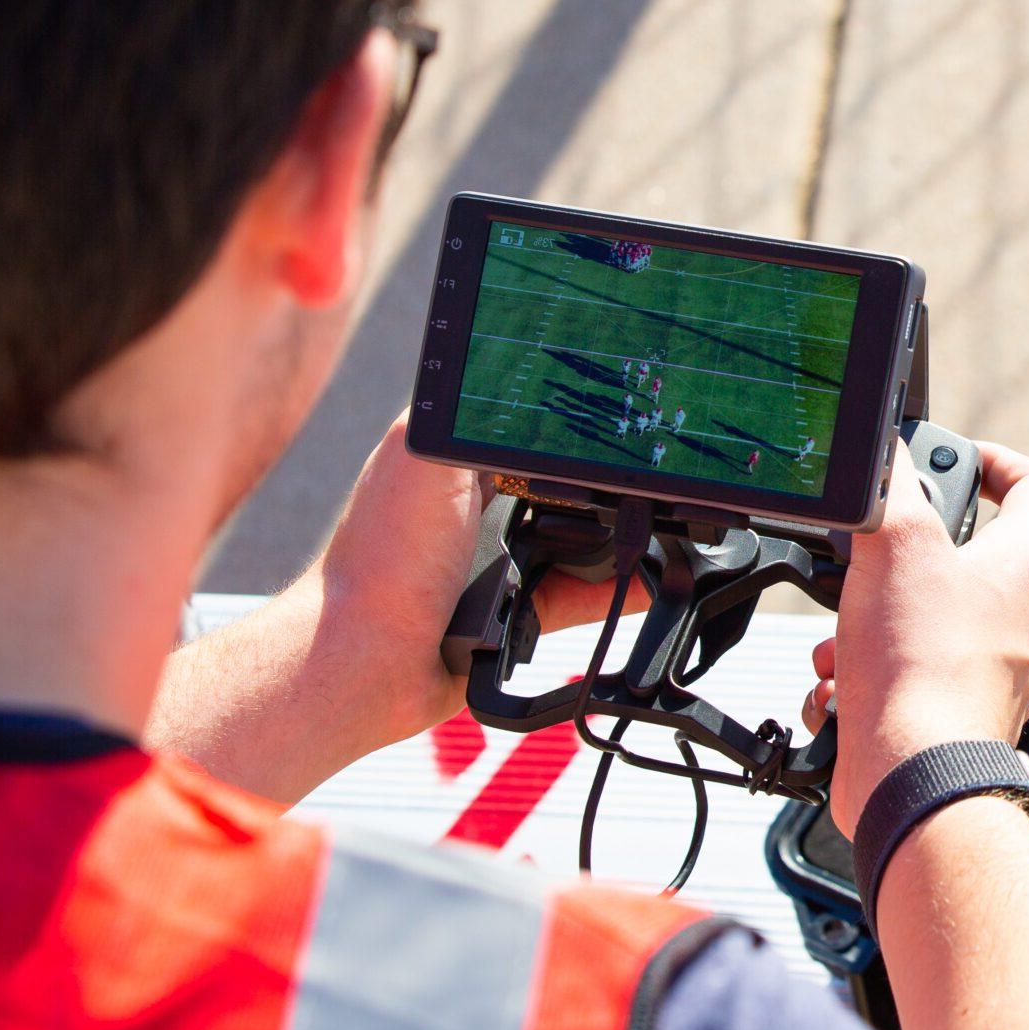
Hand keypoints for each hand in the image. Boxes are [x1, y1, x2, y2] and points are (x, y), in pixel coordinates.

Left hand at [307, 414, 645, 742]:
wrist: (372, 659)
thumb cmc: (382, 558)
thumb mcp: (422, 456)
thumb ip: (465, 417)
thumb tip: (516, 370)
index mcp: (450, 460)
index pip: (520, 421)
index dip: (563, 413)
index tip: (610, 406)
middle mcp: (474, 507)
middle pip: (558, 478)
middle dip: (600, 475)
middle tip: (644, 465)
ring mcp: (498, 560)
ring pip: (576, 536)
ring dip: (615, 532)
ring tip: (656, 518)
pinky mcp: (520, 611)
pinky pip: (582, 595)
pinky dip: (617, 589)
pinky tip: (648, 579)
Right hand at [809, 440, 1028, 835]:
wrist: (916, 779)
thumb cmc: (923, 669)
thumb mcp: (897, 546)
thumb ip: (892, 490)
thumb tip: (885, 455)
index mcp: (1021, 569)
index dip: (1002, 462)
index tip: (959, 460)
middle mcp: (1015, 622)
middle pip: (968, 563)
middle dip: (901, 561)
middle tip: (868, 562)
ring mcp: (985, 675)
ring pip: (923, 626)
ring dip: (869, 626)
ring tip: (841, 641)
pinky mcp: (948, 718)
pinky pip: (901, 683)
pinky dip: (861, 682)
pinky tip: (837, 691)